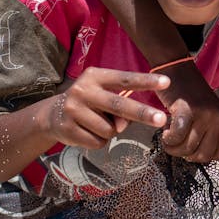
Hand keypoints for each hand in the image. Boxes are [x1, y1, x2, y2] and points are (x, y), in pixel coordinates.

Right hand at [45, 66, 169, 149]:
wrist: (51, 114)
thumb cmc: (89, 101)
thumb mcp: (103, 95)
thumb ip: (119, 105)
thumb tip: (122, 125)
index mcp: (95, 76)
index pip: (125, 78)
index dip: (146, 81)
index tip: (166, 82)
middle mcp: (83, 90)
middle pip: (119, 105)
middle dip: (142, 113)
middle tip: (162, 119)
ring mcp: (73, 110)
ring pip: (109, 129)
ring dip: (111, 131)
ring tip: (96, 123)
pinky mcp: (68, 129)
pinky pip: (97, 141)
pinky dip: (99, 140)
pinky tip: (87, 131)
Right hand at [156, 60, 218, 162]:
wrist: (176, 70)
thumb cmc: (188, 96)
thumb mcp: (207, 114)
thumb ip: (209, 133)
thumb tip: (198, 157)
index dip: (203, 155)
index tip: (191, 146)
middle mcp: (218, 118)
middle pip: (203, 155)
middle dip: (186, 154)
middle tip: (176, 142)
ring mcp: (205, 114)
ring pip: (188, 149)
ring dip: (173, 147)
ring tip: (169, 135)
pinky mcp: (188, 110)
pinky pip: (177, 138)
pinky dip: (168, 139)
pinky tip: (165, 130)